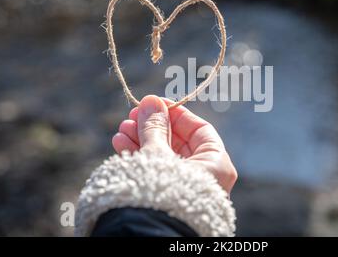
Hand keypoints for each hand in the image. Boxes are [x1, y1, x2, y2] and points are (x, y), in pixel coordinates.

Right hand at [112, 95, 237, 193]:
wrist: (151, 235)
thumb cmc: (163, 192)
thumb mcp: (158, 154)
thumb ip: (155, 127)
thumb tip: (152, 101)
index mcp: (216, 164)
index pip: (200, 130)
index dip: (176, 114)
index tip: (155, 103)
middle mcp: (205, 176)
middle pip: (178, 142)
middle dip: (153, 127)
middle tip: (133, 115)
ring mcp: (186, 187)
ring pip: (164, 156)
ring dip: (142, 139)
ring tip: (121, 129)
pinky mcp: (168, 196)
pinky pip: (156, 170)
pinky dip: (140, 156)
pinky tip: (121, 144)